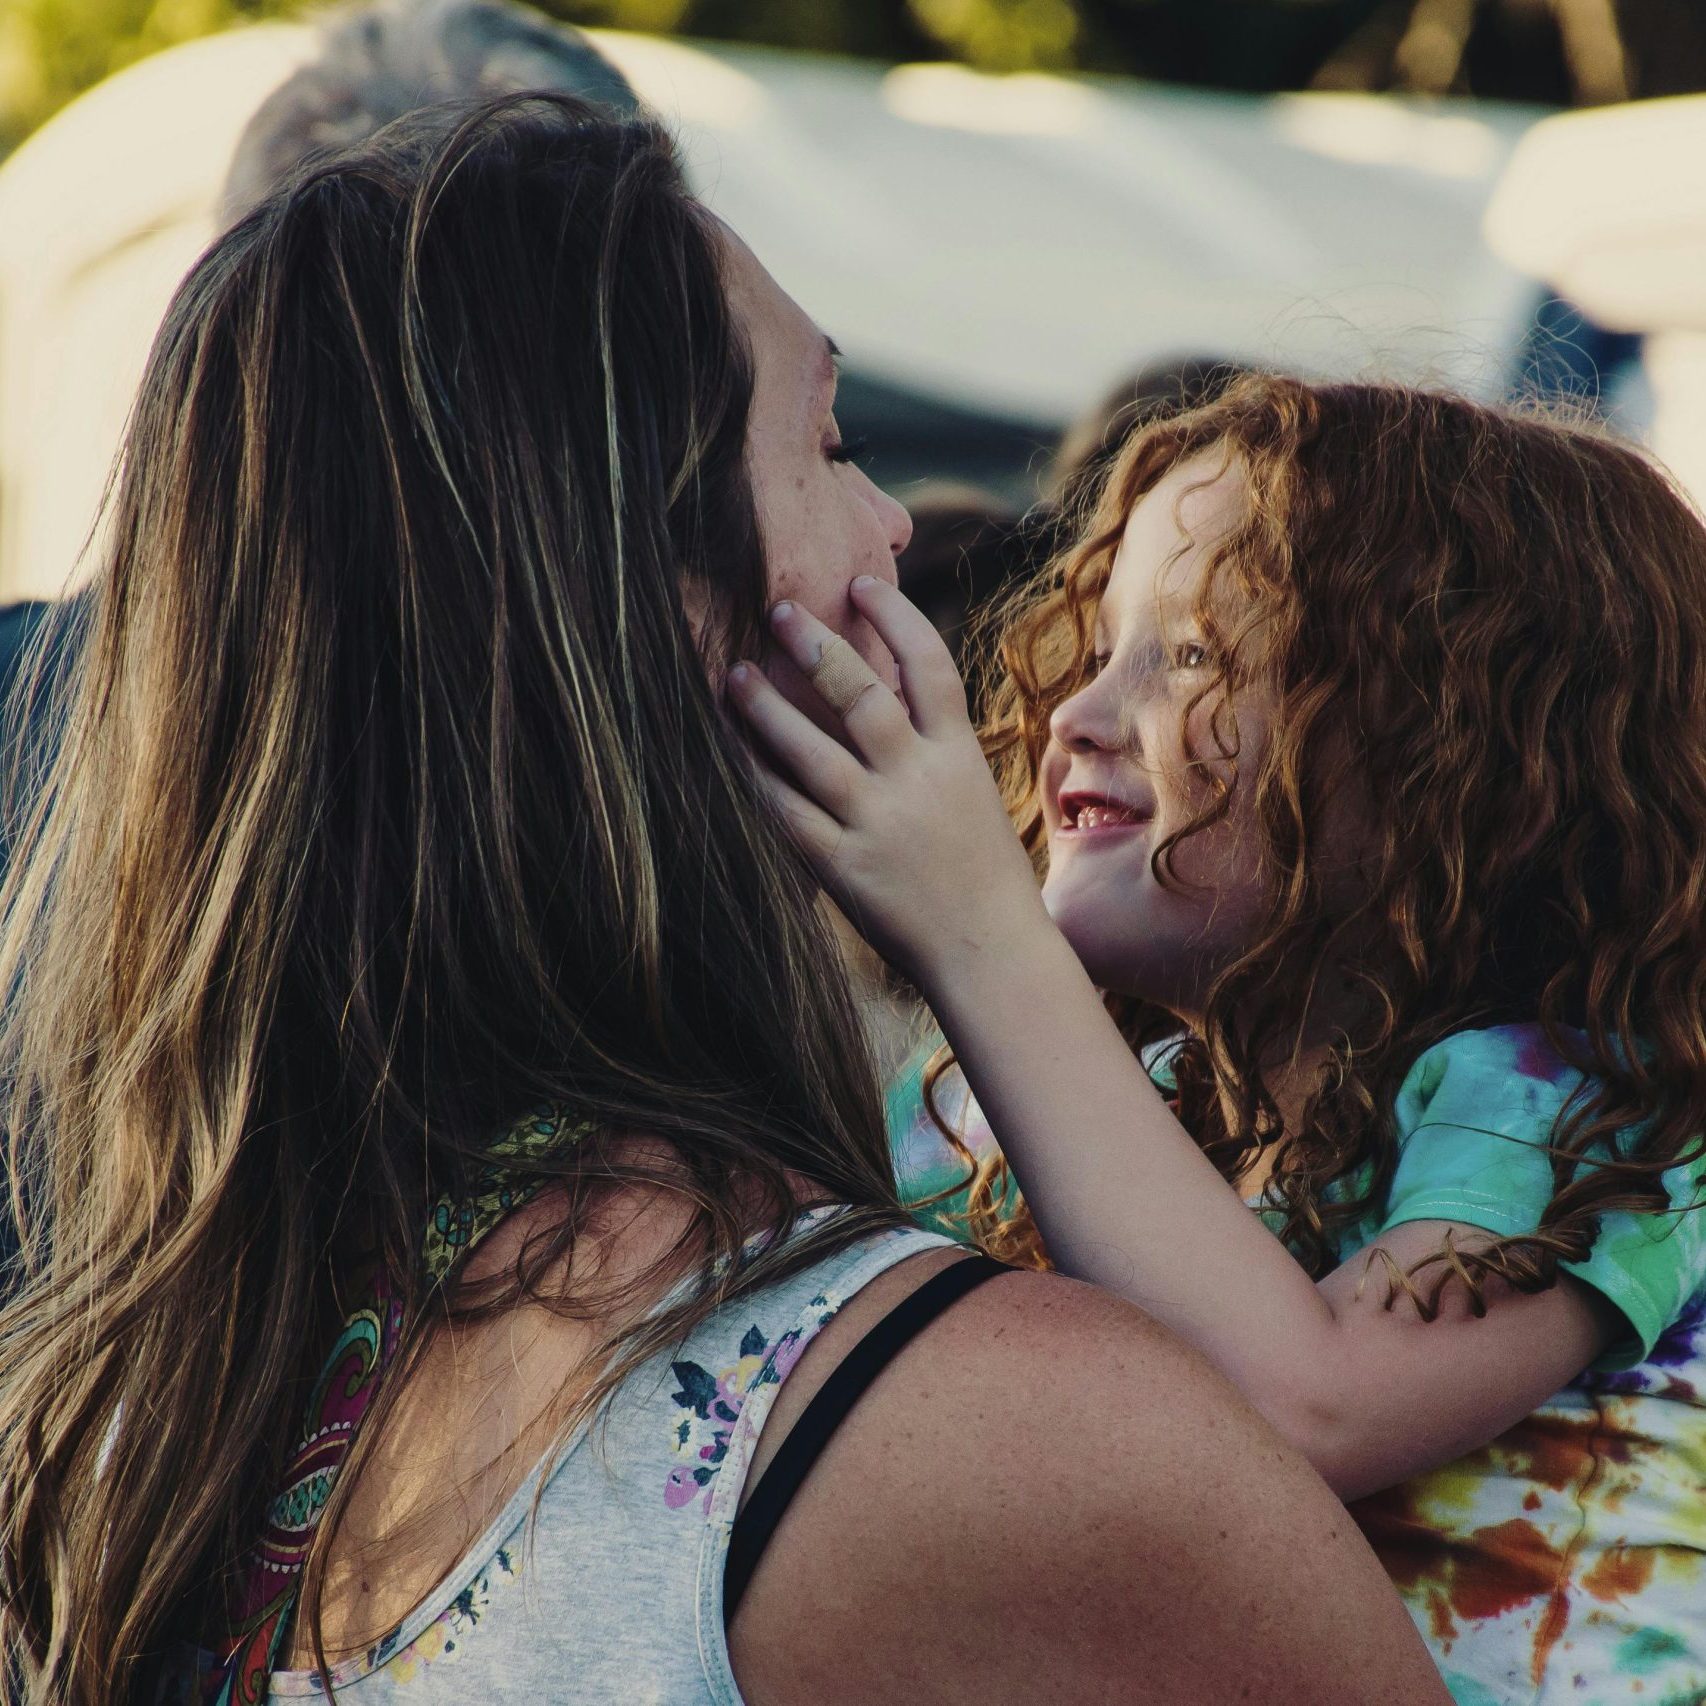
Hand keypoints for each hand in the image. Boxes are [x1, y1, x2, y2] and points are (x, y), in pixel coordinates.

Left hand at [727, 578, 1050, 989]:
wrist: (992, 954)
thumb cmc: (983, 874)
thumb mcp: (973, 795)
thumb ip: (933, 746)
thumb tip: (889, 689)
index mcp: (958, 756)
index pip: (929, 665)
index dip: (894, 616)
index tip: (860, 582)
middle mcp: (919, 781)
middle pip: (862, 694)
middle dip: (816, 646)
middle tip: (776, 609)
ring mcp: (880, 824)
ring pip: (813, 750)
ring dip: (767, 708)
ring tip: (734, 674)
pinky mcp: (846, 867)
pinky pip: (789, 813)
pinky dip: (757, 778)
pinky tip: (730, 751)